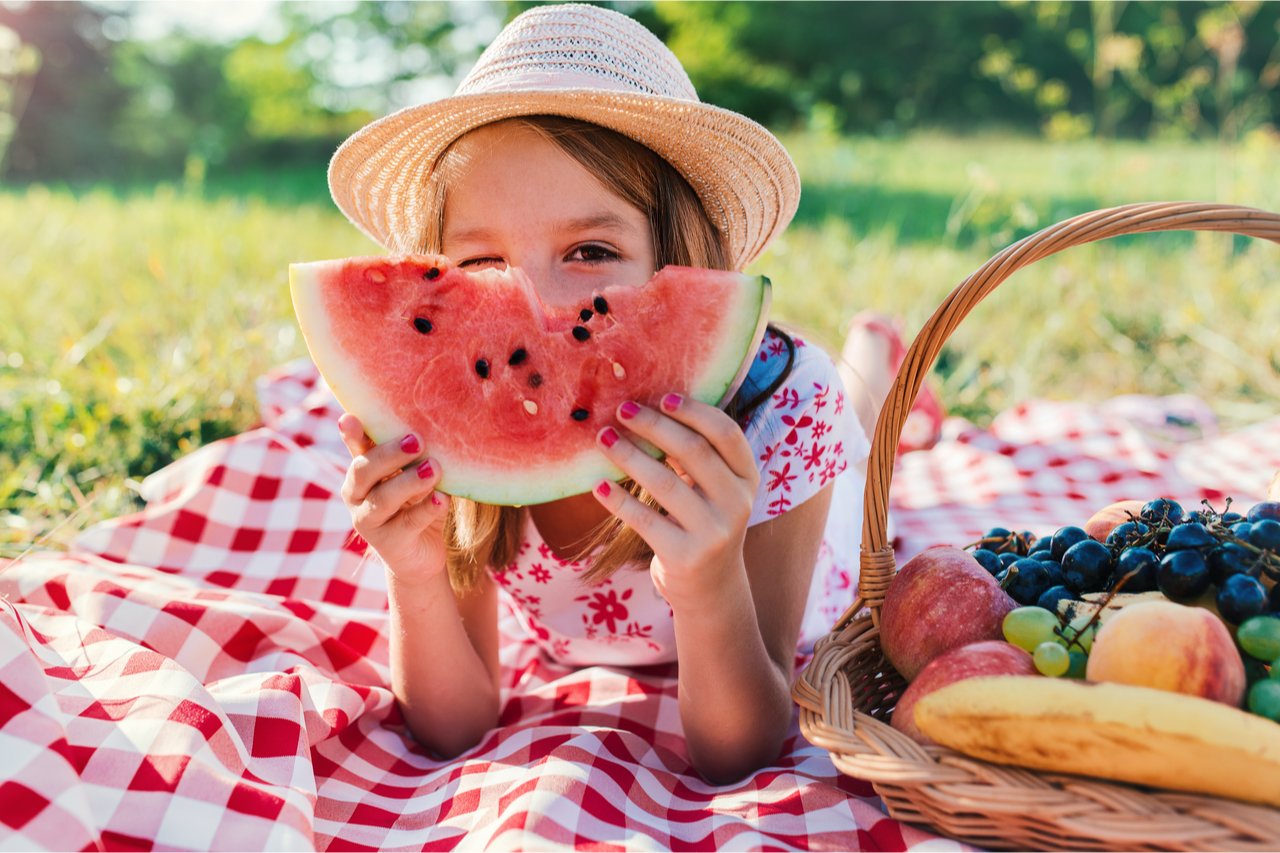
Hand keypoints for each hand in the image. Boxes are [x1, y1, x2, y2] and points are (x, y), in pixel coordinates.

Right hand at [337, 413, 449, 583]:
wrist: (421, 556)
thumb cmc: (416, 505)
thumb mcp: (413, 478)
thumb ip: (413, 458)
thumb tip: (430, 428)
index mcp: (361, 474)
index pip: (356, 449)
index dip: (352, 435)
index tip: (350, 418)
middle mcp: (356, 497)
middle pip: (364, 472)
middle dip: (389, 454)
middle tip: (418, 441)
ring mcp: (369, 522)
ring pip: (383, 499)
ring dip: (409, 482)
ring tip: (434, 468)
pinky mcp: (390, 544)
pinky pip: (408, 523)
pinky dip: (426, 509)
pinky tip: (442, 499)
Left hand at [591, 394, 759, 606]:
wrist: (711, 588)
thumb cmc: (703, 523)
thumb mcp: (714, 490)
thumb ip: (696, 456)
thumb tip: (647, 410)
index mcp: (747, 478)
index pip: (726, 434)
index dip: (694, 412)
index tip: (662, 397)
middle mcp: (737, 503)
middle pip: (694, 451)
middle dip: (654, 426)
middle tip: (622, 410)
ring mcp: (713, 532)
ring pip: (665, 483)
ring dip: (629, 455)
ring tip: (603, 438)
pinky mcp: (686, 556)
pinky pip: (645, 520)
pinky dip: (619, 500)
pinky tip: (599, 486)